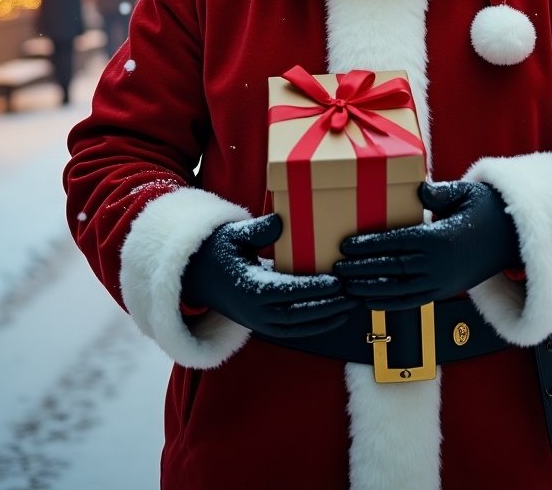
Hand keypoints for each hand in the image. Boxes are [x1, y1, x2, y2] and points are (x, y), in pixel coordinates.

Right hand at [181, 213, 355, 337]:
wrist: (197, 276)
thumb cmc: (220, 250)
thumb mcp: (234, 235)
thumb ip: (257, 230)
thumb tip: (280, 221)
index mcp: (249, 287)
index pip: (287, 292)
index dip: (313, 289)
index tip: (337, 282)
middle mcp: (255, 311)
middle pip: (297, 315)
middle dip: (328, 307)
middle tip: (354, 295)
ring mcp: (258, 323)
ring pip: (298, 327)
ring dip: (326, 319)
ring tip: (352, 306)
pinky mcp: (262, 326)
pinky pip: (293, 331)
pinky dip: (315, 326)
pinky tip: (335, 316)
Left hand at [334, 181, 521, 310]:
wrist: (512, 238)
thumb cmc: (484, 209)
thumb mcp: (464, 193)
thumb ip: (439, 193)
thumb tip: (419, 188)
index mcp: (440, 238)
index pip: (397, 243)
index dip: (370, 246)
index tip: (346, 245)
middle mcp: (439, 265)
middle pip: (392, 269)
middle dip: (361, 269)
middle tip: (335, 268)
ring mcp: (441, 282)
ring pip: (398, 290)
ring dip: (369, 290)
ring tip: (345, 287)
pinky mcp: (444, 292)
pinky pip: (411, 302)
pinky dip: (388, 303)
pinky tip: (369, 301)